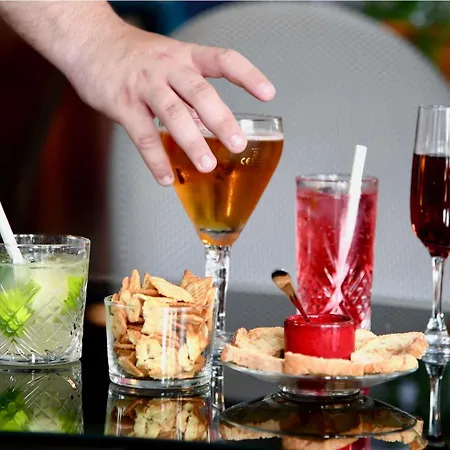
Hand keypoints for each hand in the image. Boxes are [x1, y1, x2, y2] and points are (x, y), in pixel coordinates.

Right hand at [67, 24, 275, 184]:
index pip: (223, 60)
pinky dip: (155, 159)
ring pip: (173, 114)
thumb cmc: (133, 56)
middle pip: (200, 92)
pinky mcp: (121, 104)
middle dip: (221, 120)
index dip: (248, 76)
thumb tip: (211, 124)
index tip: (268, 94)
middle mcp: (167, 67)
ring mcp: (144, 85)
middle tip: (237, 144)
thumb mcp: (167, 60)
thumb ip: (189, 91)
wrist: (88, 40)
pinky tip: (166, 178)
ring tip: (207, 165)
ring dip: (192, 142)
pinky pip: (142, 136)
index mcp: (184, 56)